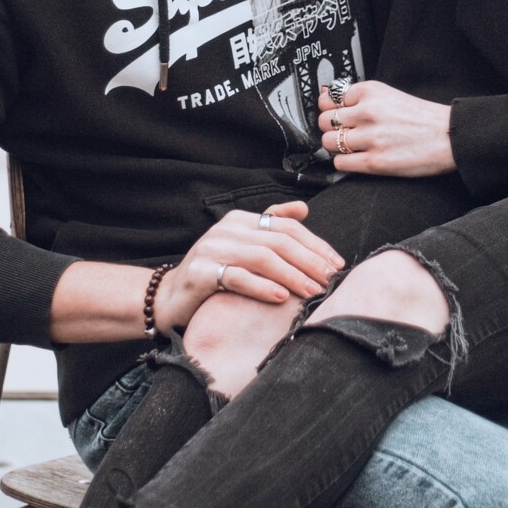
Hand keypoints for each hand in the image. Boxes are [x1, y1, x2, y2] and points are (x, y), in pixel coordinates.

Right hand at [154, 201, 341, 330]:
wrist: (170, 299)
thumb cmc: (214, 276)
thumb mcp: (243, 248)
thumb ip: (270, 227)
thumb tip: (303, 208)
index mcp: (240, 221)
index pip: (287, 227)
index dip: (315, 245)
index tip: (337, 264)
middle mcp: (226, 230)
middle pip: (278, 241)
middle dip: (310, 261)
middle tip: (330, 280)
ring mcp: (212, 249)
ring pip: (262, 258)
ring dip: (292, 275)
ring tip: (313, 291)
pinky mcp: (201, 272)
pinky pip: (237, 278)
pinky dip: (262, 287)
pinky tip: (281, 297)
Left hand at [320, 80, 455, 176]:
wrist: (449, 137)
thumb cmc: (423, 118)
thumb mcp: (390, 96)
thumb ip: (360, 97)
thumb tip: (327, 96)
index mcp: (371, 91)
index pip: (331, 98)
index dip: (334, 108)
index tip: (340, 114)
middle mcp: (368, 112)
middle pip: (325, 121)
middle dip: (331, 128)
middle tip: (345, 132)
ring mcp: (370, 138)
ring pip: (328, 142)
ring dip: (336, 146)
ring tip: (353, 146)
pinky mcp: (374, 162)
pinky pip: (340, 163)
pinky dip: (345, 162)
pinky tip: (358, 158)